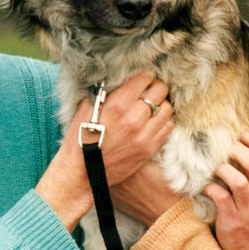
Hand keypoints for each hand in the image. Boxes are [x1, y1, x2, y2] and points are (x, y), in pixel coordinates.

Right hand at [36, 73, 173, 230]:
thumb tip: (114, 80)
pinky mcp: (149, 149)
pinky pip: (167, 127)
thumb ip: (102, 93)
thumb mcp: (86, 109)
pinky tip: (153, 121)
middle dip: (155, 87)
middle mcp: (133, 118)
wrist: (82, 173)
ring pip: (167, 108)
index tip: (142, 78)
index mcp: (116, 105)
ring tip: (152, 106)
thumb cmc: (80, 139)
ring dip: (161, 104)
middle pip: (160, 90)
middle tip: (149, 90)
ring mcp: (143, 135)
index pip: (144, 79)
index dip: (144, 76)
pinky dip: (163, 121)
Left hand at [203, 130, 248, 249]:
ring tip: (215, 167)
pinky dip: (210, 188)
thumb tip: (237, 140)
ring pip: (238, 181)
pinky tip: (206, 186)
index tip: (237, 134)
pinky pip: (221, 197)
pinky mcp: (233, 220)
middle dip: (235, 149)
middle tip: (223, 149)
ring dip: (222, 169)